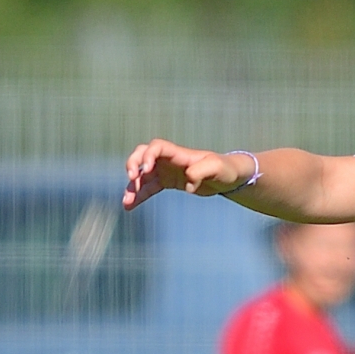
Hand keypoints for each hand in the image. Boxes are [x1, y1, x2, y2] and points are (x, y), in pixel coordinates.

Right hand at [122, 139, 251, 210]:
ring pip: (141, 175)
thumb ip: (201, 172)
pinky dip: (138, 196)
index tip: (146, 169)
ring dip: (132, 186)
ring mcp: (165, 170)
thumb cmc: (224, 169)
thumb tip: (188, 184)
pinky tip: (130, 206)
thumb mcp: (216, 168)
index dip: (147, 155)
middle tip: (132, 178)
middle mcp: (168, 160)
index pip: (156, 147)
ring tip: (127, 201)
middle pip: (141, 155)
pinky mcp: (166, 182)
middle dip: (133, 164)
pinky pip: (147, 188)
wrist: (228, 178)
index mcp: (178, 153)